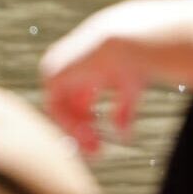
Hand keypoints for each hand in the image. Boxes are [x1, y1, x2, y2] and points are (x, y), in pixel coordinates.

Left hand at [40, 12, 151, 156]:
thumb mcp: (130, 88)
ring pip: (60, 109)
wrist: (130, 41)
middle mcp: (70, 67)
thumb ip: (123, 110)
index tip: (99, 144)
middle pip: (68, 107)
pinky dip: (69, 122)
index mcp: (87, 67)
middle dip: (81, 130)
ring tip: (94, 146)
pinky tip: (87, 134)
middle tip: (96, 152)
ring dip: (76, 130)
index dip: (87, 123)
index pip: (79, 100)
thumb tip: (123, 136)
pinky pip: (55, 106)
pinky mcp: (53, 73)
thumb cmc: (138, 59)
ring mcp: (58, 68)